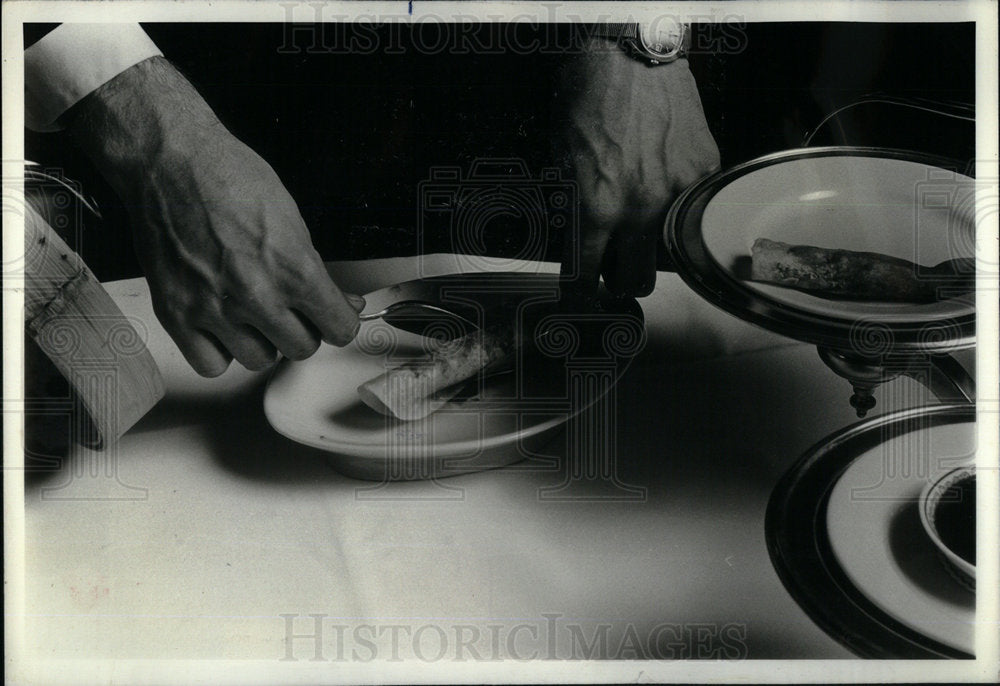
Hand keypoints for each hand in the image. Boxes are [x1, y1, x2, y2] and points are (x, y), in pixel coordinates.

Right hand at [68, 57, 362, 375]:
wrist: (169, 162)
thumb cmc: (229, 178)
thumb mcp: (292, 220)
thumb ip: (317, 270)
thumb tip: (342, 302)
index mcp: (293, 269)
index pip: (339, 329)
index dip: (339, 322)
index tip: (333, 317)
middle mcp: (255, 295)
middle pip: (302, 348)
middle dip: (302, 329)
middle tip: (291, 308)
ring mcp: (213, 309)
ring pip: (259, 360)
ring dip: (262, 341)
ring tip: (253, 313)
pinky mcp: (176, 313)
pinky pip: (211, 364)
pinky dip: (220, 351)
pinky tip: (222, 326)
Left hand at [557, 40, 720, 297]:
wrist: (630, 51)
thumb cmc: (586, 96)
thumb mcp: (561, 160)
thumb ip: (574, 210)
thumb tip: (581, 245)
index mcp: (594, 208)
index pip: (585, 276)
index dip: (578, 294)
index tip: (578, 299)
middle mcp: (639, 209)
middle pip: (635, 281)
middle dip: (619, 280)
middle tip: (611, 269)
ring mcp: (678, 193)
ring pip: (669, 255)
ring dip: (650, 252)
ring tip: (638, 232)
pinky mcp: (704, 173)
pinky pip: (692, 211)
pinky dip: (677, 209)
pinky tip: (663, 187)